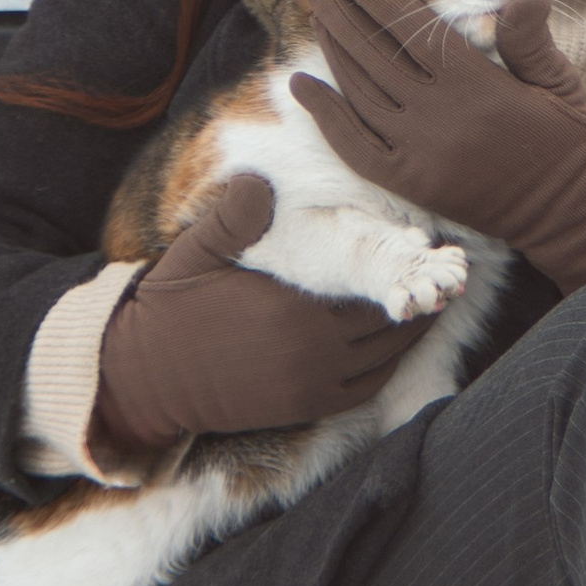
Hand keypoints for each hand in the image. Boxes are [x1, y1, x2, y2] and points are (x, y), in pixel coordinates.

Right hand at [92, 174, 429, 454]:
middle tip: (438, 269)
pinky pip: (368, 386)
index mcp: (291, 307)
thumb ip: (233, 217)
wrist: (147, 378)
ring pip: (386, 354)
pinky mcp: (306, 406)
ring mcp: (311, 383)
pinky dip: (390, 363)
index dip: (399, 261)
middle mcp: (311, 350)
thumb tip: (262, 179)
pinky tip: (396, 339)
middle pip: (387, 319)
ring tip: (427, 296)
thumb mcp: (196, 251)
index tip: (421, 239)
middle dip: (412, 293)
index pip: (367, 280)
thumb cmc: (173, 308)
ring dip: (410, 328)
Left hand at [292, 0, 585, 294]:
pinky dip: (325, 114)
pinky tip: (303, 86)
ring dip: (333, 54)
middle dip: (343, 19)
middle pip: (377, 58)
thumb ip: (532, 40)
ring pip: (361, 94)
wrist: (562, 213)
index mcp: (477, 86)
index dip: (383, 1)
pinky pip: (354, 145)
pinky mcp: (408, 183)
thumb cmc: (564, 140)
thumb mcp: (561, 83)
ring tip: (318, 22)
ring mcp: (419, 153)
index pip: (416, 32)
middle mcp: (440, 117)